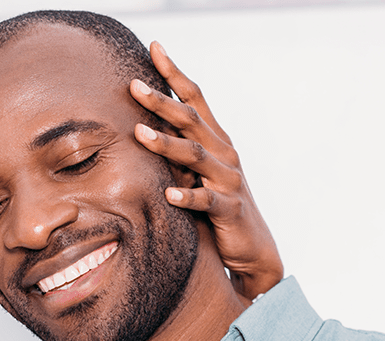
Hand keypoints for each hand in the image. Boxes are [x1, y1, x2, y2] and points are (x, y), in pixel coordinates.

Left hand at [129, 41, 282, 300]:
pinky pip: (207, 201)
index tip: (154, 47)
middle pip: (190, 120)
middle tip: (133, 86)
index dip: (175, 72)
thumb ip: (175, 150)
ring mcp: (228, 180)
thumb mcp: (194, 172)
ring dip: (166, 144)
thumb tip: (136, 126)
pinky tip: (169, 194)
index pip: (194, 98)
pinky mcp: (229, 209)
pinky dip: (188, 196)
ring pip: (195, 156)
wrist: (251, 249)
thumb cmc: (215, 205)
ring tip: (138, 133)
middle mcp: (224, 153)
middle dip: (161, 102)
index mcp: (215, 140)